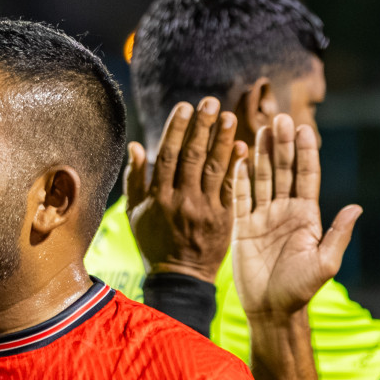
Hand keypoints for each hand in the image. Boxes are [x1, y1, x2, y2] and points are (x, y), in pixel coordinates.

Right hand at [126, 97, 247, 280]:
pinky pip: (232, 188)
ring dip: (222, 140)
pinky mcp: (224, 218)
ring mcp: (204, 209)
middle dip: (202, 127)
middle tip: (211, 102)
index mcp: (158, 197)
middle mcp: (181, 200)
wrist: (179, 277)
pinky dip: (237, 166)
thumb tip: (135, 146)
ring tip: (229, 116)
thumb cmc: (154, 242)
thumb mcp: (136, 213)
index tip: (185, 107)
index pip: (167, 156)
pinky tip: (244, 146)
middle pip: (193, 157)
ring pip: (215, 169)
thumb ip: (135, 179)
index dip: (177, 130)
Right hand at [231, 114, 360, 320]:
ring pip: (262, 178)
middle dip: (282, 144)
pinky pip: (239, 197)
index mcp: (307, 216)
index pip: (306, 176)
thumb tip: (356, 207)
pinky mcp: (241, 227)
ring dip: (262, 154)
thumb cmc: (300, 289)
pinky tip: (239, 156)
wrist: (270, 309)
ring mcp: (262, 217)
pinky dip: (238, 177)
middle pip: (283, 170)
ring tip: (261, 128)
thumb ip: (338, 234)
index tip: (304, 129)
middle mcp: (284, 211)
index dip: (305, 152)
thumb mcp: (325, 263)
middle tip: (279, 118)